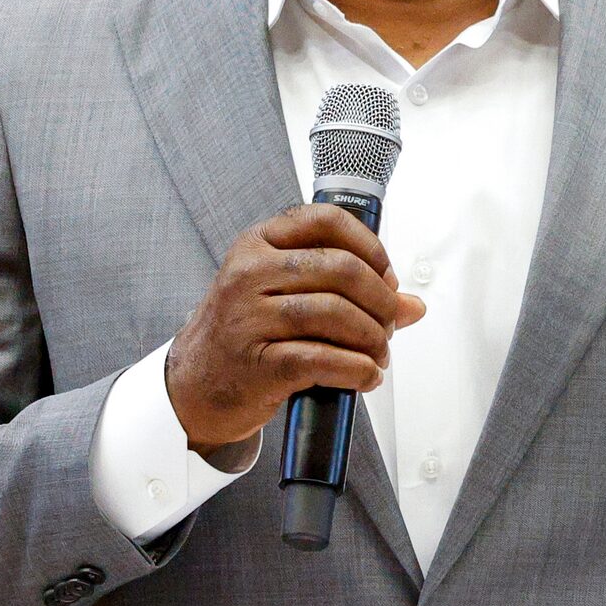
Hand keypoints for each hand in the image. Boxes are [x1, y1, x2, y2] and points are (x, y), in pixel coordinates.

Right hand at [165, 204, 426, 454]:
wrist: (194, 385)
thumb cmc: (244, 333)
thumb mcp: (280, 295)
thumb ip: (343, 290)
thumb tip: (412, 305)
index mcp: (258, 244)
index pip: (327, 220)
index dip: (371, 247)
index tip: (387, 277)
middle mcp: (250, 273)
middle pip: (341, 269)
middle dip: (380, 301)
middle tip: (388, 324)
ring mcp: (250, 318)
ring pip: (336, 314)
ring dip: (373, 338)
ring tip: (378, 354)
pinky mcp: (257, 363)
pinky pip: (323, 359)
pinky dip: (357, 370)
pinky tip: (366, 376)